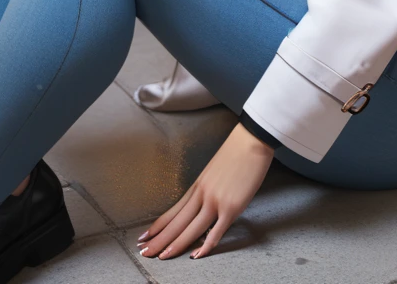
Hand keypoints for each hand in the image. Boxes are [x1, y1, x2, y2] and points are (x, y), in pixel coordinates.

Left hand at [137, 121, 274, 260]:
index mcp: (198, 185)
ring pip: (190, 229)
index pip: (173, 210)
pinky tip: (196, 255)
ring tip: (162, 257)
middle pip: (176, 222)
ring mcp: (216, 201)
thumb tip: (206, 205)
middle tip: (144, 252)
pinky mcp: (231, 207)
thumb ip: (209, 188)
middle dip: (159, 240)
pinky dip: (206, 246)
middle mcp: (202, 194)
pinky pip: (216, 232)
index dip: (158, 225)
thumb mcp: (215, 170)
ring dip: (175, 245)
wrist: (252, 140)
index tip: (145, 236)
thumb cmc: (237, 151)